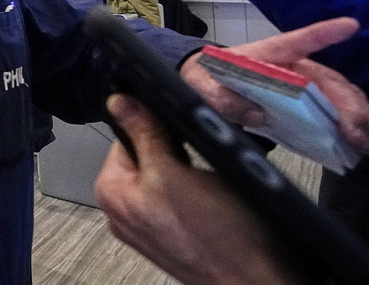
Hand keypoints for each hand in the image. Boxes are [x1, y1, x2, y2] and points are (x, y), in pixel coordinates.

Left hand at [95, 94, 305, 284]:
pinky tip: (216, 197)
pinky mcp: (176, 234)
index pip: (123, 137)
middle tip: (202, 154)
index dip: (152, 124)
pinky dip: (198, 190)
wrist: (256, 281)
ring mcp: (150, 226)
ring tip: (212, 180)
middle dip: (173, 147)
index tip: (179, 123)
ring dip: (189, 168)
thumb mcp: (174, 172)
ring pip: (167, 175)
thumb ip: (144, 135)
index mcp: (112, 193)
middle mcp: (125, 212)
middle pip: (145, 156)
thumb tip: (120, 102)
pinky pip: (182, 198)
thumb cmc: (218, 237)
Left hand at [181, 17, 368, 154]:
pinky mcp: (303, 101)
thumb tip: (255, 114)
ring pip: (339, 94)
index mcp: (267, 54)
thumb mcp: (205, 85)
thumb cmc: (210, 75)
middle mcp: (292, 65)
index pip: (297, 40)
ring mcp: (301, 83)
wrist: (207, 82)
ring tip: (367, 138)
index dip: (322, 33)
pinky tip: (361, 140)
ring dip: (357, 115)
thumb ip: (224, 97)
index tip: (349, 25)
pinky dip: (350, 124)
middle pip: (328, 79)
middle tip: (358, 130)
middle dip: (348, 104)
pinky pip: (332, 110)